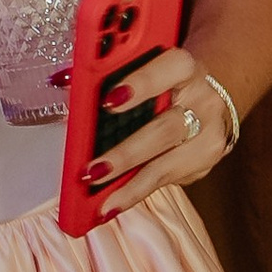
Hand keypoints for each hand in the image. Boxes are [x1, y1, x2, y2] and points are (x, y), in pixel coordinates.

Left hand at [80, 41, 244, 213]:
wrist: (209, 99)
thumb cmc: (165, 81)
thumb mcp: (147, 68)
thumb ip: (109, 73)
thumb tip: (61, 81)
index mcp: (185, 68)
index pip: (170, 69)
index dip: (141, 83)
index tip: (109, 101)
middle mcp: (204, 101)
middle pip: (165, 129)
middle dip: (126, 153)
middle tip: (93, 170)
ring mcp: (209, 135)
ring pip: (168, 164)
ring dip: (131, 185)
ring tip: (103, 202)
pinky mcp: (205, 162)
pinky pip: (168, 181)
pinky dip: (138, 193)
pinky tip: (114, 203)